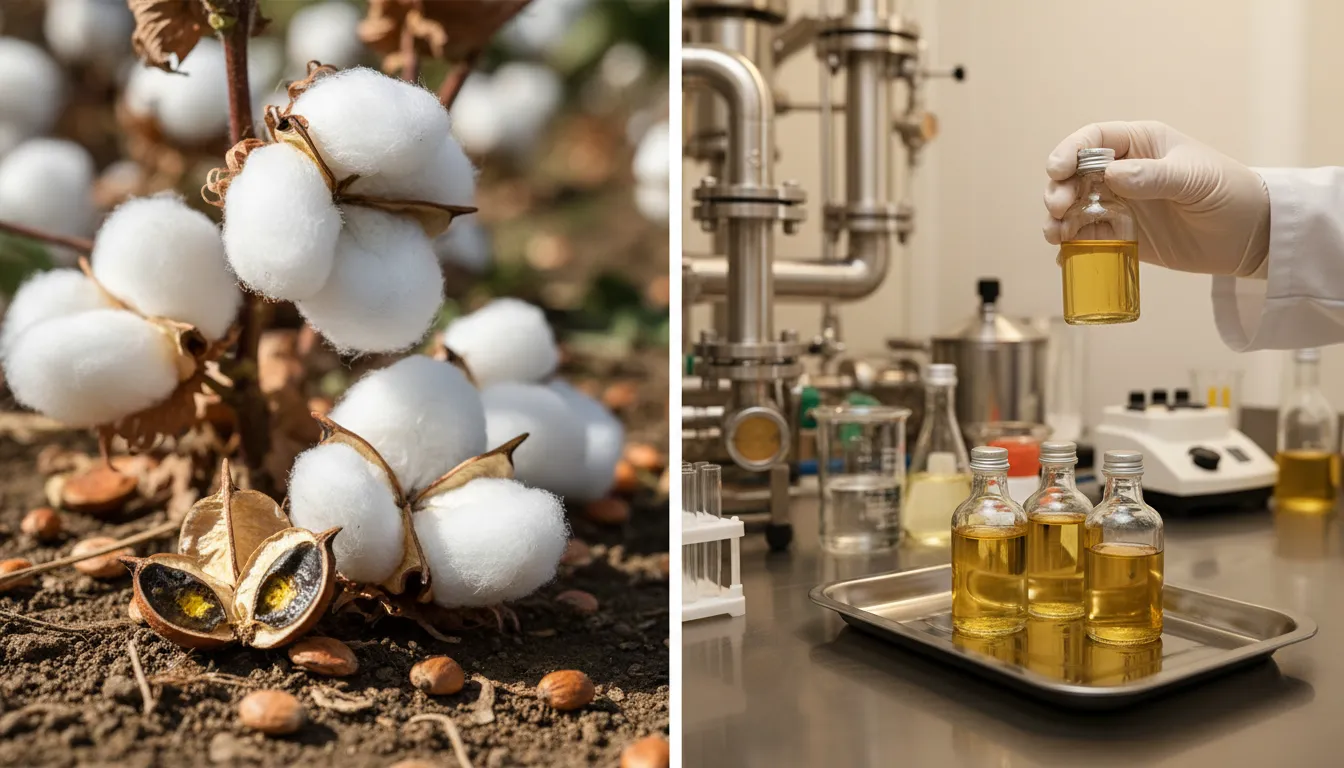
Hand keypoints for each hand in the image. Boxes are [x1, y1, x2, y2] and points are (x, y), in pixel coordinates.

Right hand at [1043, 121, 1270, 276]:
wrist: (1251, 236)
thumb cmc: (1230, 193)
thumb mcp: (1195, 180)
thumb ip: (1154, 176)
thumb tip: (1111, 174)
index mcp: (1141, 145)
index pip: (1094, 139)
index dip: (1069, 151)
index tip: (1057, 171)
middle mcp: (1123, 171)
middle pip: (1074, 175)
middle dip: (1058, 190)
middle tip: (1058, 209)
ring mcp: (1120, 204)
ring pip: (1074, 207)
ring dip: (1057, 220)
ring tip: (1056, 236)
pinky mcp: (1121, 235)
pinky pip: (1087, 237)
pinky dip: (1071, 246)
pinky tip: (1064, 255)